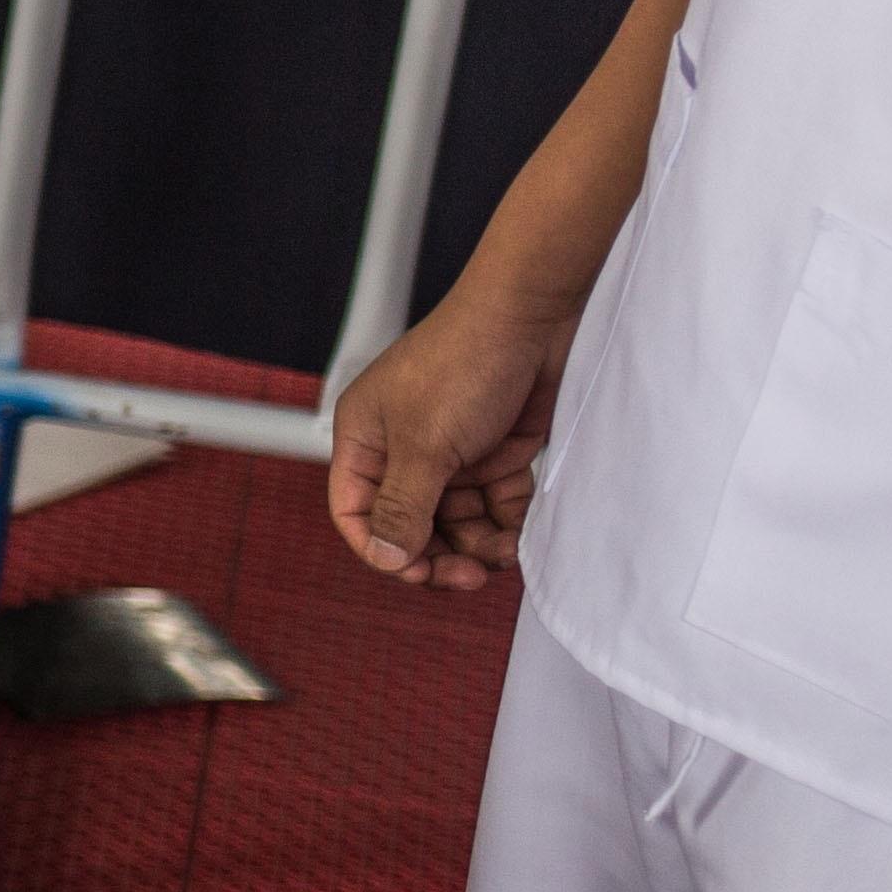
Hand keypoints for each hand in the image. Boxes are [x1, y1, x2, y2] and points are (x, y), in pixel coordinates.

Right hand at [324, 279, 577, 587]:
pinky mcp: (495, 451)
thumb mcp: (425, 445)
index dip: (382, 548)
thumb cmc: (464, 360)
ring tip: (505, 550)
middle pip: (410, 524)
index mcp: (365, 440)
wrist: (534, 316)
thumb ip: (403, 508)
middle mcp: (404, 449)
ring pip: (457, 520)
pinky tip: (522, 527)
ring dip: (480, 542)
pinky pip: (496, 504)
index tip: (417, 571)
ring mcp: (452, 452)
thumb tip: (386, 557)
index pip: (357, 513)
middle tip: (468, 575)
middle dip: (439, 553)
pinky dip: (509, 520)